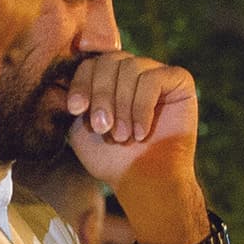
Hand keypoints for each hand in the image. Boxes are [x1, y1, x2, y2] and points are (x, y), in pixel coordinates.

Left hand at [65, 52, 210, 243]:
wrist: (144, 182)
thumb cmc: (112, 159)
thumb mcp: (81, 127)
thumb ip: (75, 98)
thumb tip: (64, 70)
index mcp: (109, 78)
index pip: (90, 63)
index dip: (81, 83)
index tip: (75, 110)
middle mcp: (133, 71)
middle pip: (109, 60)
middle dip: (101, 95)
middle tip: (103, 128)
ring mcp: (157, 73)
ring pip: (132, 67)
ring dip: (123, 105)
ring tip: (123, 136)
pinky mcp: (180, 80)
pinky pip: (154, 79)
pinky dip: (143, 107)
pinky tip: (142, 133)